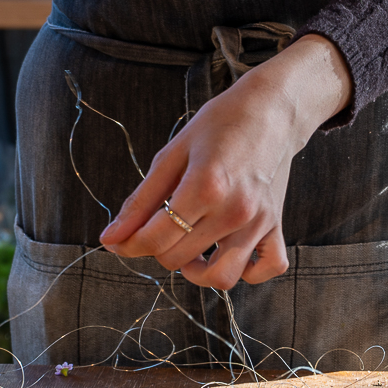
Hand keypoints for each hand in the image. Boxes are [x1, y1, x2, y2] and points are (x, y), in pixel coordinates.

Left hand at [99, 34, 350, 290]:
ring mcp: (259, 222)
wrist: (270, 110)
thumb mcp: (171, 155)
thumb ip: (140, 201)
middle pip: (179, 259)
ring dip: (198, 271)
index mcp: (204, 186)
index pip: (155, 238)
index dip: (128, 244)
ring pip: (222, 277)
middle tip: (160, 227)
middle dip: (158, 249)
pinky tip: (230, 252)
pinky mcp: (277, 226)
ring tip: (191, 248)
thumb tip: (111, 238)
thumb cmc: (219, 126)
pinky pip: (268, 268)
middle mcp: (234, 210)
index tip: (118, 239)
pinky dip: (249, 271)